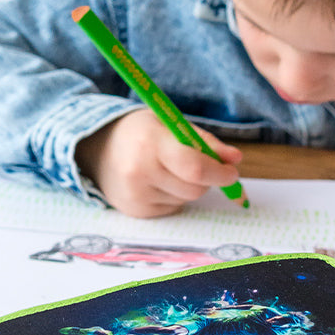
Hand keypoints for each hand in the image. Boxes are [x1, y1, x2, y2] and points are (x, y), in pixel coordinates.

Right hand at [76, 108, 242, 217]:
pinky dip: (173, 196)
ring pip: (186, 199)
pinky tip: (156, 181)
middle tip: (198, 164)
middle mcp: (139, 171)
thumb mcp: (172, 124)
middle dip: (207, 178)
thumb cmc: (141, 132)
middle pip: (195, 188)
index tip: (232, 172)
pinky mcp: (135, 211)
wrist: (98, 148)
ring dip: (188, 186)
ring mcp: (135, 194)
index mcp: (150, 142)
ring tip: (167, 169)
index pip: (194, 167)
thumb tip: (236, 159)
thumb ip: (206, 142)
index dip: (219, 173)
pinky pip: (173, 208)